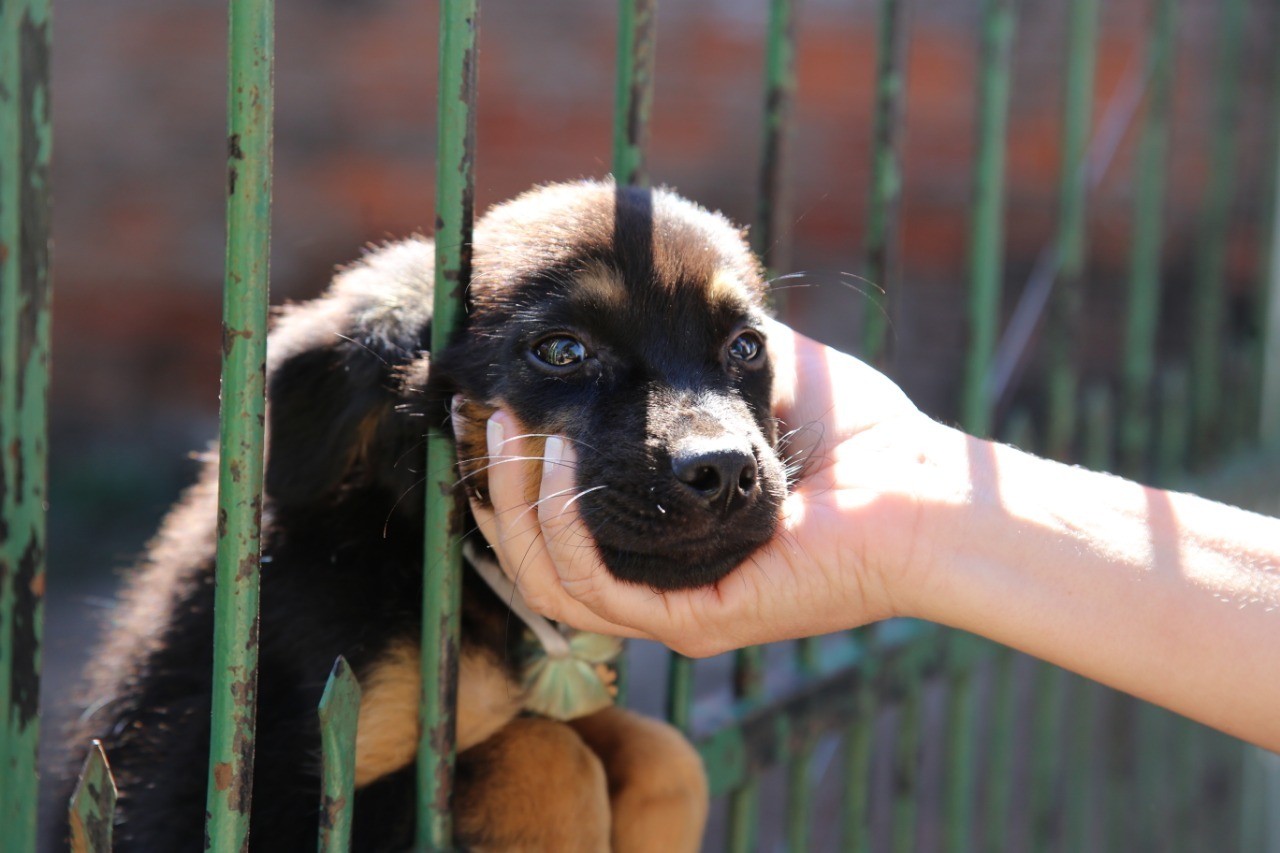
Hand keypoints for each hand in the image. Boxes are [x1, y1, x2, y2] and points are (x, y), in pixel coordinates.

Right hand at [464, 320, 958, 656]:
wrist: (922, 490)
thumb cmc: (855, 442)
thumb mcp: (751, 384)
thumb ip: (692, 361)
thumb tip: (643, 303)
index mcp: (663, 546)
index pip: (554, 529)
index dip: (510, 473)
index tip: (491, 406)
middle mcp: (657, 586)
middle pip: (532, 558)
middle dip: (495, 483)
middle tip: (482, 412)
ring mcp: (672, 613)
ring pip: (547, 580)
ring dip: (514, 503)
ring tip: (511, 430)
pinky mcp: (695, 623)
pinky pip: (594, 589)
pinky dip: (561, 527)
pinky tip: (557, 460)